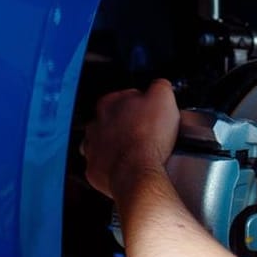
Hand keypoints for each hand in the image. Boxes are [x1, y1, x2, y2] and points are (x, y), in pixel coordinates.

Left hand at [82, 80, 179, 200]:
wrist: (138, 172)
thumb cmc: (147, 138)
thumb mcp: (164, 98)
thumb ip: (160, 86)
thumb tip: (160, 85)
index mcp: (109, 103)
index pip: (124, 96)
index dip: (141, 103)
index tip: (150, 111)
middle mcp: (95, 125)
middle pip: (111, 120)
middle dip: (126, 125)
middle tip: (145, 132)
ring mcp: (92, 148)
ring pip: (103, 142)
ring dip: (117, 145)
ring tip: (135, 151)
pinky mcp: (94, 169)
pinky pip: (102, 165)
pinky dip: (113, 166)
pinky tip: (127, 166)